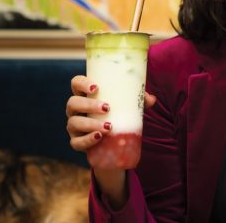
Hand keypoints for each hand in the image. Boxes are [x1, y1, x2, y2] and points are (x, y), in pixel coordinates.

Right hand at [66, 75, 156, 208]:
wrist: (113, 140)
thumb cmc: (118, 113)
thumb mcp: (128, 105)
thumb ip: (139, 100)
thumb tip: (151, 99)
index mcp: (85, 94)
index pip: (76, 83)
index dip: (82, 83)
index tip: (96, 87)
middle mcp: (75, 109)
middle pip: (73, 102)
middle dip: (89, 105)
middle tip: (107, 108)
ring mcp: (73, 126)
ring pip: (73, 122)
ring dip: (90, 124)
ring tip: (108, 126)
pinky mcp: (76, 141)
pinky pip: (76, 142)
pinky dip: (87, 140)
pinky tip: (98, 137)